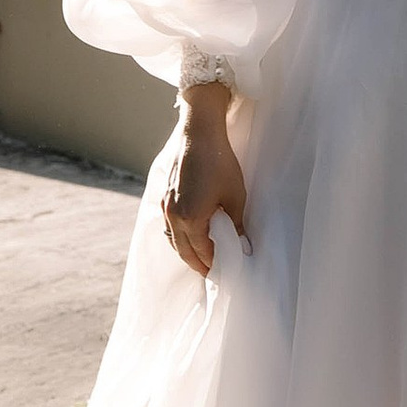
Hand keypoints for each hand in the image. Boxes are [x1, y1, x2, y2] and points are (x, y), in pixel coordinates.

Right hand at [162, 94, 247, 274]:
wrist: (199, 133)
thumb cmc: (220, 162)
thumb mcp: (235, 196)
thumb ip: (236, 224)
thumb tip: (242, 245)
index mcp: (190, 219)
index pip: (202, 252)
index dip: (212, 264)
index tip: (222, 273)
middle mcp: (173, 216)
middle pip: (183, 251)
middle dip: (198, 263)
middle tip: (211, 272)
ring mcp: (166, 205)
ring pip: (173, 239)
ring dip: (186, 251)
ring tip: (201, 257)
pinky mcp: (164, 196)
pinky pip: (169, 225)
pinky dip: (179, 236)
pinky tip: (189, 235)